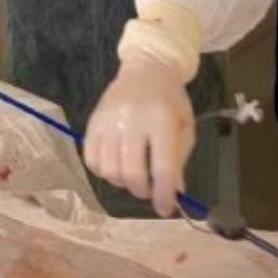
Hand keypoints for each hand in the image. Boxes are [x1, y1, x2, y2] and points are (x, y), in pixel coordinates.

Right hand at [83, 58, 195, 216]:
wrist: (147, 68)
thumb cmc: (171, 100)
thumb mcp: (185, 126)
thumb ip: (180, 160)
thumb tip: (174, 193)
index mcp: (161, 119)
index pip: (162, 167)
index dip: (164, 195)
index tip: (165, 209)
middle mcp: (132, 119)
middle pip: (132, 172)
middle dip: (142, 191)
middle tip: (149, 190)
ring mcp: (108, 120)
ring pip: (109, 170)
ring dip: (123, 182)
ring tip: (133, 175)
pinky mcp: (92, 122)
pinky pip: (92, 160)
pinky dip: (103, 172)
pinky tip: (116, 165)